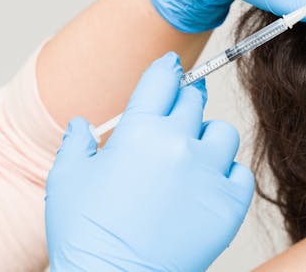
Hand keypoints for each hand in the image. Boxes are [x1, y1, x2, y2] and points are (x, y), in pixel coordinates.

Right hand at [45, 53, 253, 271]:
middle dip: (184, 105)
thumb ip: (77, 143)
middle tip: (177, 119)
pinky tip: (207, 188)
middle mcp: (179, 144)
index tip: (172, 69)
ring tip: (191, 160)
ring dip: (208, 140)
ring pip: (223, 134)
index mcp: (139, 130)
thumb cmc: (85, 236)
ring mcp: (208, 173)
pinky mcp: (230, 203)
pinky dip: (226, 176)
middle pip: (194, 101)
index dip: (168, 70)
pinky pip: (240, 173)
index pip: (163, 79)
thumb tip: (82, 124)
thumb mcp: (66, 181)